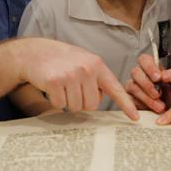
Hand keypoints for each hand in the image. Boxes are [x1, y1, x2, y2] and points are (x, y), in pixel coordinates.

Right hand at [18, 39, 138, 120]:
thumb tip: (98, 100)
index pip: (115, 88)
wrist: (35, 52)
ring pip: (76, 107)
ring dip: (68, 102)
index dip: (126, 105)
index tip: (135, 118)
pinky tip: (52, 87)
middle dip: (82, 102)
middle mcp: (86, 69)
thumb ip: (96, 78)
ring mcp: (70, 75)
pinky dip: (55, 100)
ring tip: (62, 86)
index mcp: (97, 65)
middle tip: (72, 89)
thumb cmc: (61, 60)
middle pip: (92, 105)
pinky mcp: (55, 82)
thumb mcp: (84, 62)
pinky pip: (60, 105)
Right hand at [125, 53, 170, 113]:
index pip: (144, 59)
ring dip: (146, 98)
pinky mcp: (129, 99)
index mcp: (151, 67)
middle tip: (158, 94)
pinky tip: (148, 110)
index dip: (149, 67)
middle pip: (135, 72)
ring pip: (132, 87)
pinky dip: (138, 106)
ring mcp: (132, 86)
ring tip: (159, 107)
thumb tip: (164, 75)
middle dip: (147, 84)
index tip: (158, 78)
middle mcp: (140, 75)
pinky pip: (129, 100)